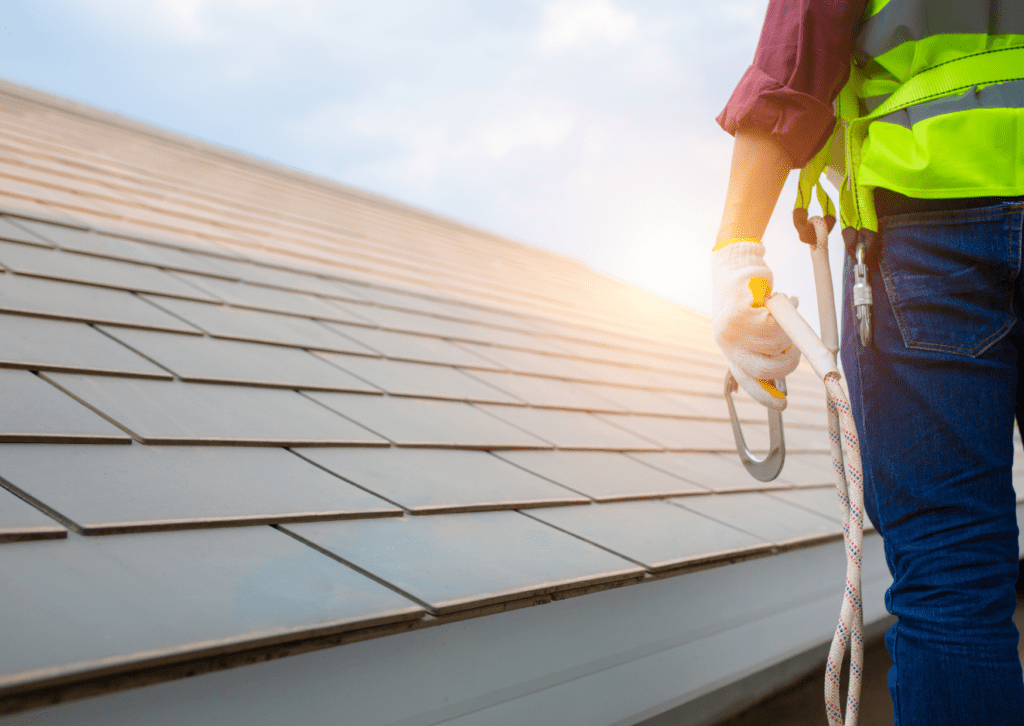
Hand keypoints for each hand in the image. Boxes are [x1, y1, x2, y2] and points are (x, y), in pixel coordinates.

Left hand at [712, 239, 799, 408]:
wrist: (736, 262)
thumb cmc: (749, 295)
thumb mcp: (752, 325)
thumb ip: (764, 345)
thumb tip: (784, 363)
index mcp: (731, 349)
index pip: (747, 380)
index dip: (765, 396)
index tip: (781, 406)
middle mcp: (728, 343)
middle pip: (765, 370)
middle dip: (789, 361)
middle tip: (796, 347)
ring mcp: (731, 330)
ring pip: (775, 346)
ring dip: (788, 332)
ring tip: (785, 313)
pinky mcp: (740, 314)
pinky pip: (773, 326)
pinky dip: (784, 312)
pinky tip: (777, 299)